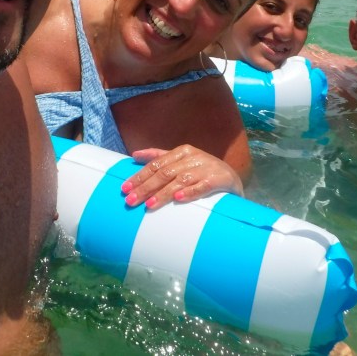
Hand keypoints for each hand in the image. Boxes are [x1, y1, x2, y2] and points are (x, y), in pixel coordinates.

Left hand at [121, 145, 242, 209]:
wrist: (232, 179)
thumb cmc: (201, 171)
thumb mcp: (181, 160)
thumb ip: (159, 156)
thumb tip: (135, 155)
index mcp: (181, 151)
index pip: (156, 164)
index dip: (139, 176)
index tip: (124, 188)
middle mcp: (193, 157)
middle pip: (164, 173)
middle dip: (145, 187)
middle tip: (130, 201)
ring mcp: (206, 168)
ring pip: (180, 180)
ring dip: (163, 193)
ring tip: (149, 205)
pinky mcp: (219, 179)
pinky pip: (203, 186)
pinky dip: (190, 192)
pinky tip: (178, 198)